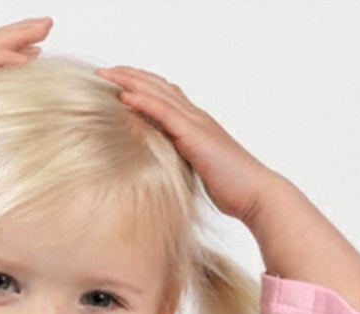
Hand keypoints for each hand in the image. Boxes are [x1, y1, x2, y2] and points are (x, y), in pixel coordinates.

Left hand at [94, 65, 276, 225]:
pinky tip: (124, 97)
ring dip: (129, 81)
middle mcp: (196, 117)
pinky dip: (143, 102)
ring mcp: (196, 124)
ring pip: (158, 93)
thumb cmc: (232, 189)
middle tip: (103, 72)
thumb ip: (183, 162)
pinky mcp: (194, 136)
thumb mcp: (200, 172)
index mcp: (197, 125)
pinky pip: (164, 113)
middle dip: (129, 76)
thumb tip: (165, 169)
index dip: (141, 85)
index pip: (165, 95)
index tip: (117, 83)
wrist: (256, 194)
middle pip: (158, 86)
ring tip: (105, 75)